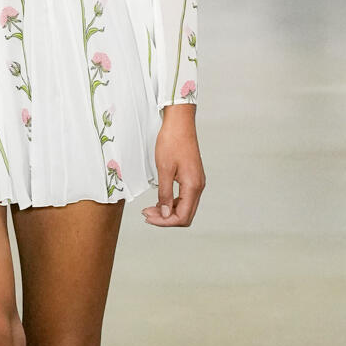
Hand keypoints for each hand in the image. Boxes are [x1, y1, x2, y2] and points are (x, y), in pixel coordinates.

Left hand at [142, 106, 205, 228]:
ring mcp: (197, 182)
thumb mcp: (164, 169)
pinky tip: (160, 200)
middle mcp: (198, 186)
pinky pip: (184, 197)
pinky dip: (172, 202)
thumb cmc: (171, 141)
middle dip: (165, 218)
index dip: (165, 222)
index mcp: (193, 186)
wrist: (180, 123)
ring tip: (150, 209)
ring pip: (185, 207)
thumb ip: (165, 194)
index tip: (148, 217)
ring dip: (168, 211)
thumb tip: (165, 214)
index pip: (182, 216)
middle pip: (185, 215)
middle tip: (146, 215)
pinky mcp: (192, 177)